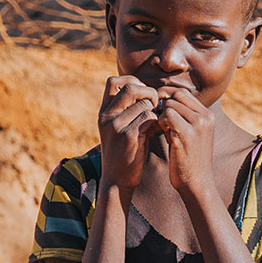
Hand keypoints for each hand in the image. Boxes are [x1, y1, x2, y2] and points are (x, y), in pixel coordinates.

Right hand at [98, 76, 158, 190]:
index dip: (132, 82)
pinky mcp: (129, 136)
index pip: (113, 81)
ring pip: (145, 104)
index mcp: (103, 113)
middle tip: (155, 107)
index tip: (144, 95)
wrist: (117, 181)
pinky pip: (150, 117)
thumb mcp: (118, 129)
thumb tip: (147, 91)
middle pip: (130, 87)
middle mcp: (107, 116)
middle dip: (148, 93)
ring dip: (156, 112)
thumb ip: (126, 111)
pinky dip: (158, 123)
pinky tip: (156, 132)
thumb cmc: (124, 154)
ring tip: (156, 125)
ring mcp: (116, 125)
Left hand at [156, 87, 215, 198]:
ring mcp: (198, 124)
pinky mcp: (187, 134)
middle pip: (176, 95)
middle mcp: (205, 117)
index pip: (183, 93)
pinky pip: (166, 115)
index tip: (161, 113)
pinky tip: (163, 134)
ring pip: (170, 104)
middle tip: (161, 122)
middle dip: (164, 106)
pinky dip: (160, 123)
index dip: (168, 99)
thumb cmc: (189, 160)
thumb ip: (181, 117)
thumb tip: (163, 99)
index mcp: (208, 115)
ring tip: (164, 131)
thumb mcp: (190, 134)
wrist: (197, 184)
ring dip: (161, 116)